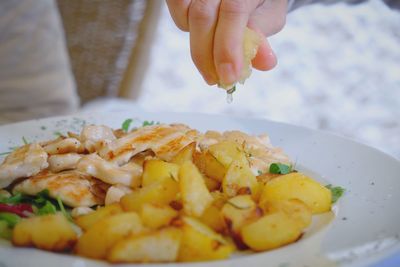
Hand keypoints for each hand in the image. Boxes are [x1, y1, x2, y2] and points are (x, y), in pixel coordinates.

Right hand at [166, 0, 286, 85]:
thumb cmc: (261, 0)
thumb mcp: (270, 17)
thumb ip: (261, 38)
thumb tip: (265, 63)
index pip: (233, 11)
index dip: (228, 47)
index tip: (229, 77)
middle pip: (202, 15)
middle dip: (206, 55)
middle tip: (214, 79)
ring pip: (184, 11)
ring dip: (195, 41)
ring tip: (211, 54)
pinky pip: (177, 6)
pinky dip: (184, 24)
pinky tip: (201, 36)